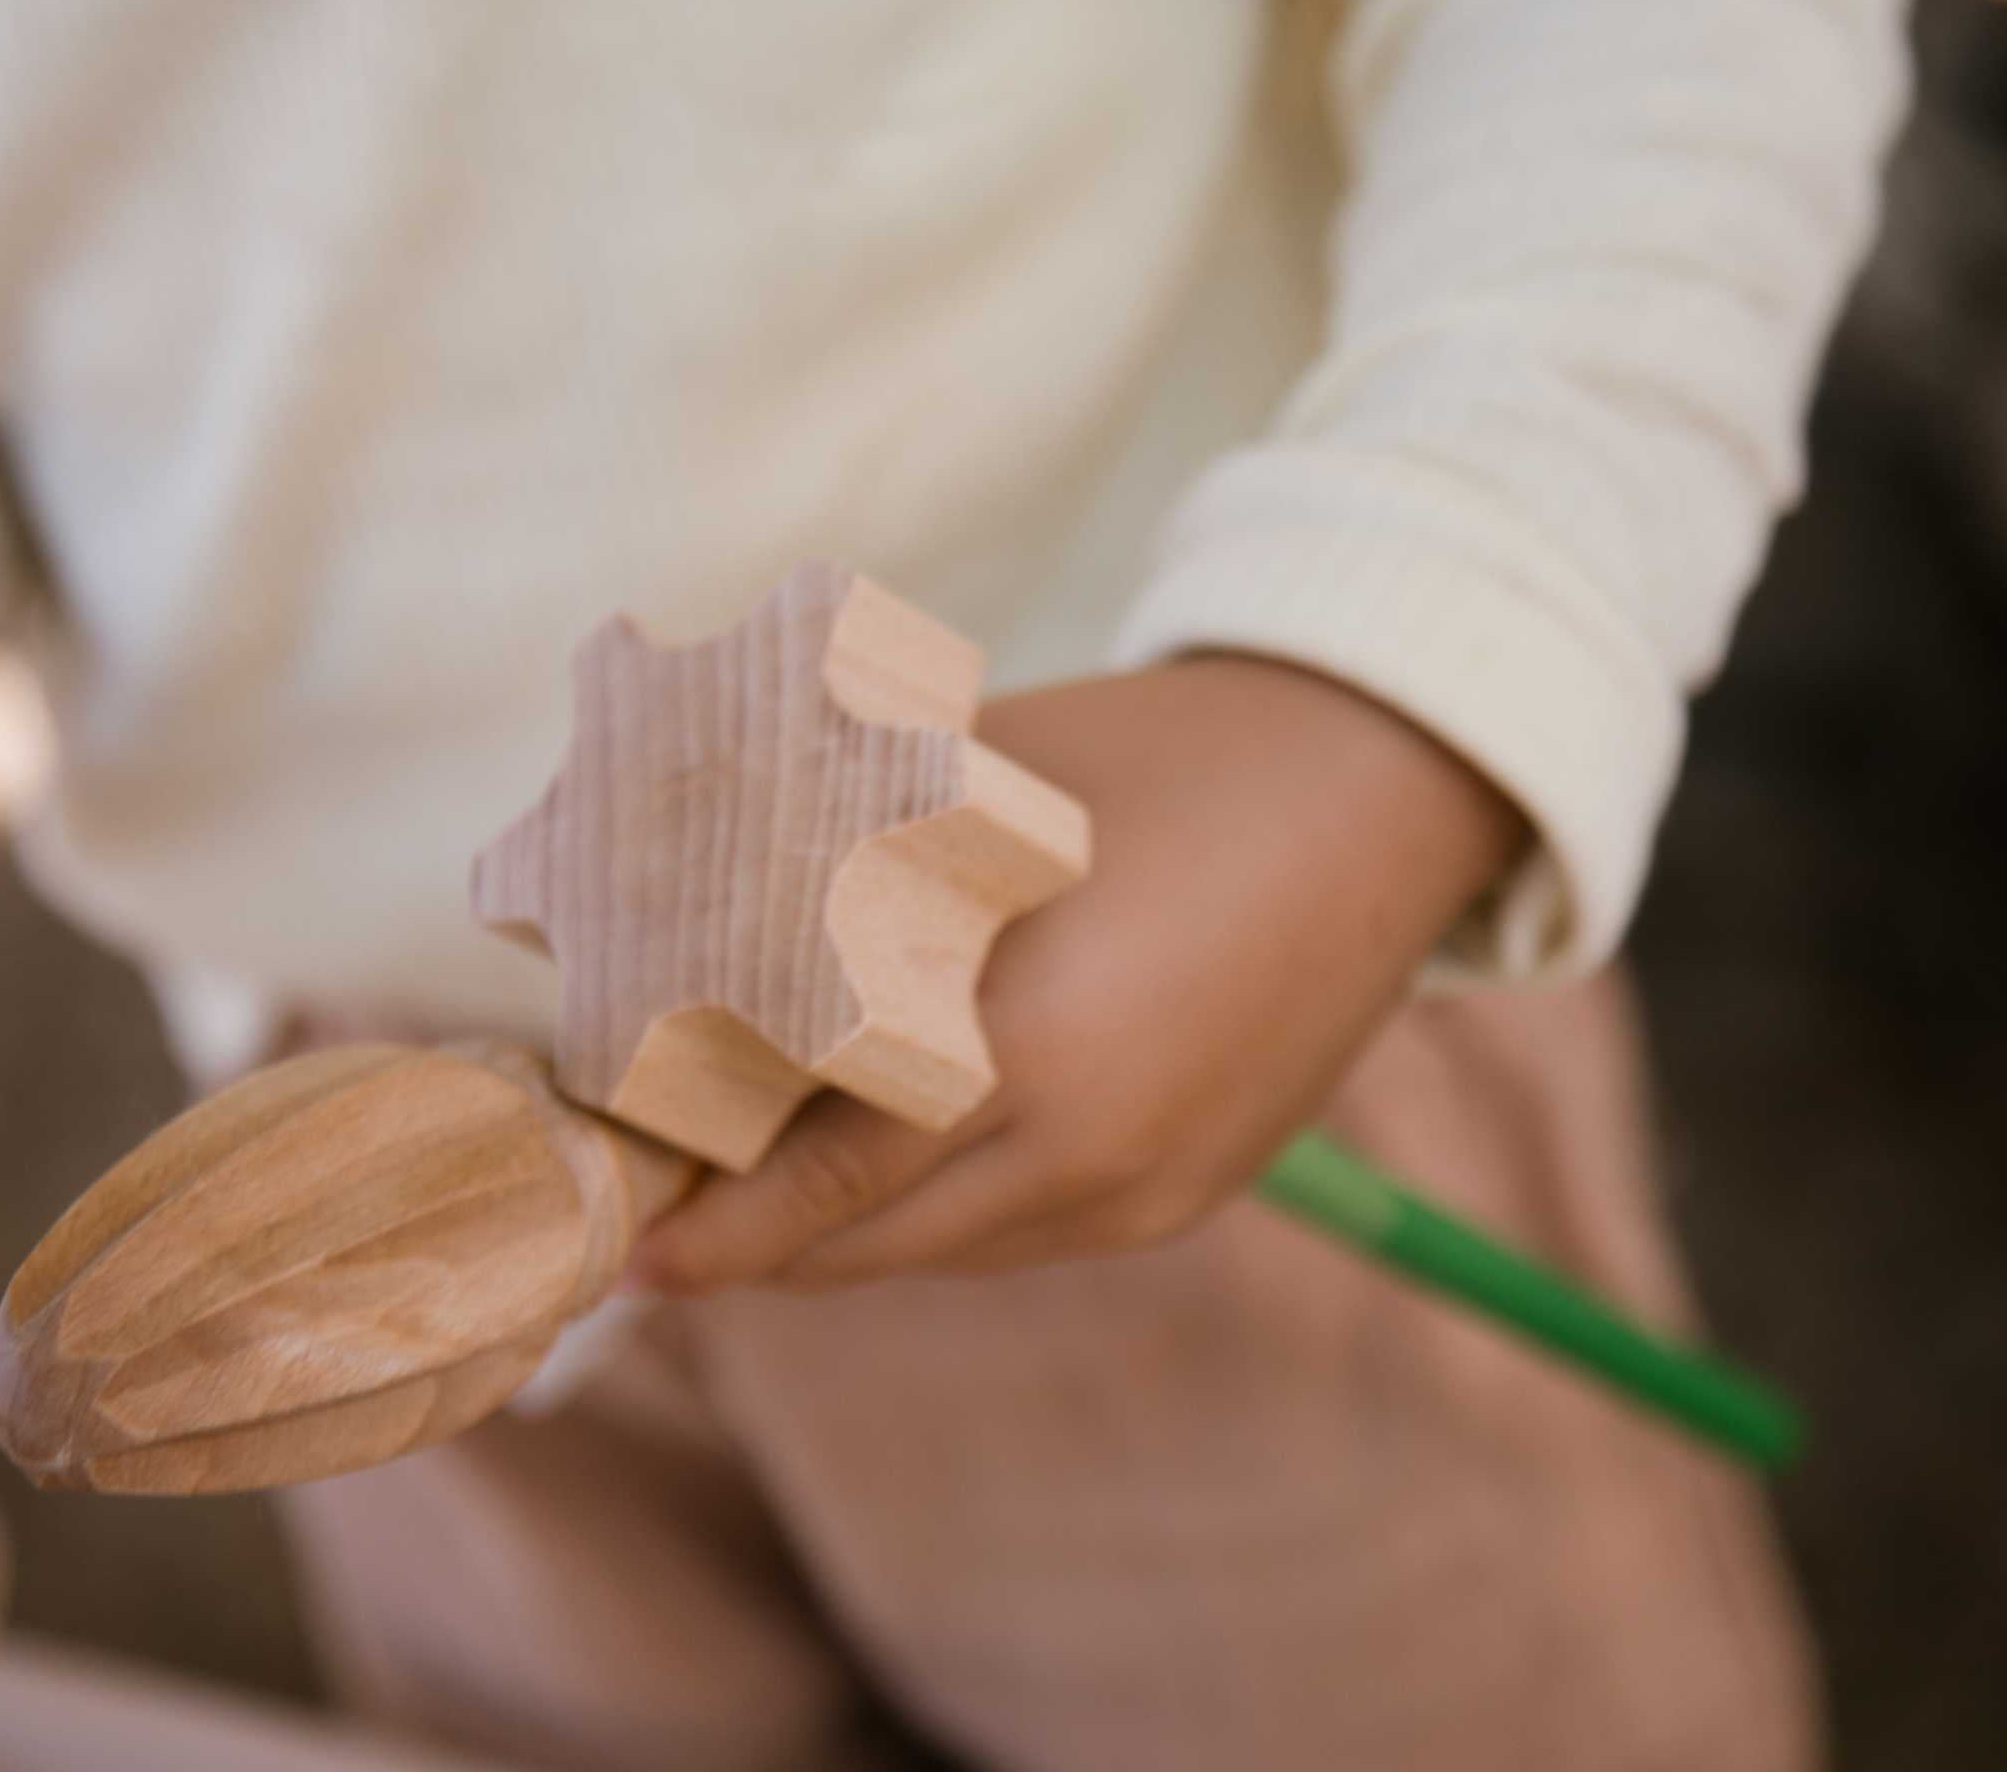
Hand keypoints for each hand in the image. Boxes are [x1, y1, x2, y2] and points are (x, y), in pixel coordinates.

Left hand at [631, 655, 1524, 1292]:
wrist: (1383, 792)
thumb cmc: (1168, 758)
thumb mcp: (988, 789)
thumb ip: (853, 859)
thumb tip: (707, 886)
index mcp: (1030, 1053)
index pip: (823, 1186)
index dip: (714, 1233)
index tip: (628, 1248)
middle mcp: (1090, 1156)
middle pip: (870, 1251)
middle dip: (762, 1242)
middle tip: (674, 1197)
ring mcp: (1149, 1190)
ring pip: (949, 1252)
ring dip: (854, 1227)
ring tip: (772, 1166)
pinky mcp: (1192, 1193)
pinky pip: (1029, 1231)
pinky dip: (947, 1207)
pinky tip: (908, 1142)